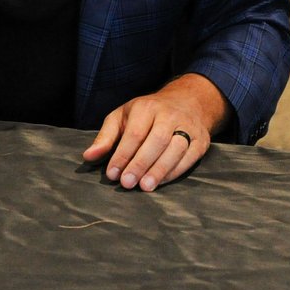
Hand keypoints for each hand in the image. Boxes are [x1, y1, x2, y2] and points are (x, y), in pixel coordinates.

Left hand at [81, 74, 228, 191]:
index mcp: (146, 107)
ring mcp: (187, 127)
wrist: (186, 102)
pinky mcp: (201, 141)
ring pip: (175, 150)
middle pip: (155, 141)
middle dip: (140, 164)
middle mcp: (168, 115)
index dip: (122, 155)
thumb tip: (88, 156)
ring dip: (159, 170)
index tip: (112, 174)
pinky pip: (189, 158)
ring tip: (144, 186)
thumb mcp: (122, 117)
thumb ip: (106, 137)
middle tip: (127, 183)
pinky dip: (174, 172)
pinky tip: (161, 182)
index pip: (134, 133)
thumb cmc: (146, 113)